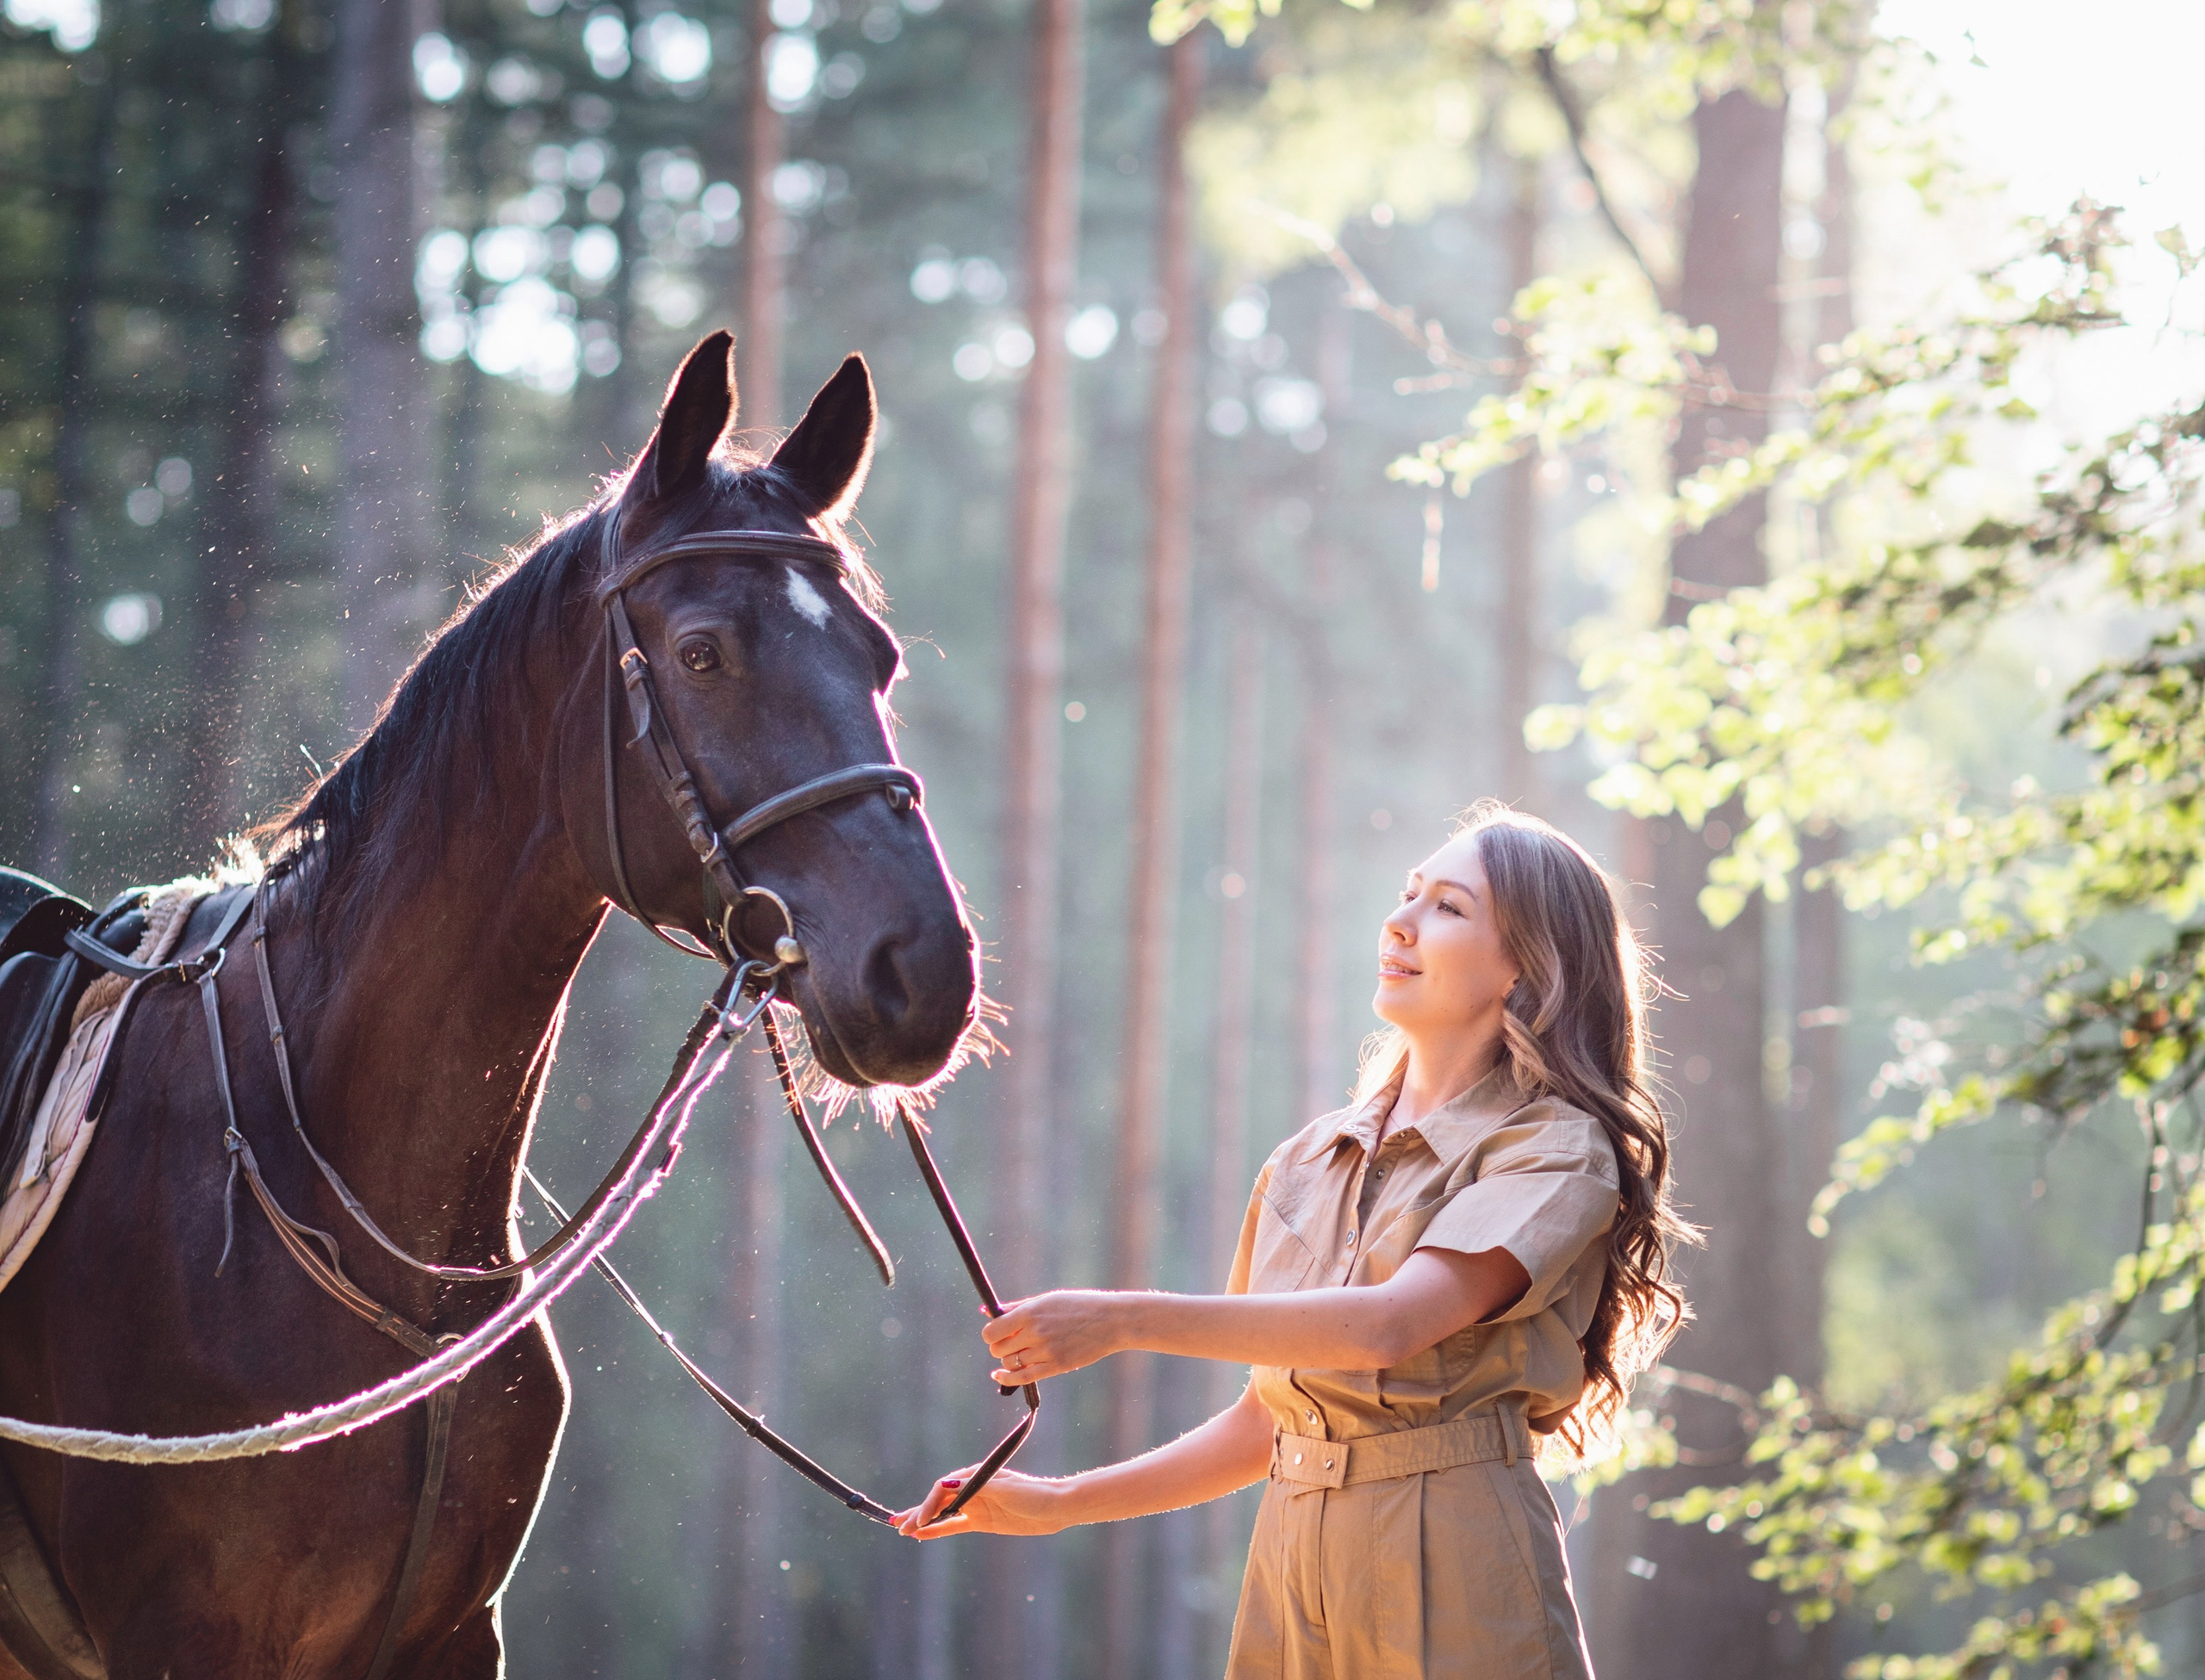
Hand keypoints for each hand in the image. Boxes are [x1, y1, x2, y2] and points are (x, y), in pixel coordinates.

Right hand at [895, 1466, 1067, 1538]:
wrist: (1056, 1508)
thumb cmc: (1032, 1494)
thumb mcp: (1004, 1489)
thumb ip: (975, 1487)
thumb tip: (945, 1483)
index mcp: (975, 1476)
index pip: (943, 1488)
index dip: (929, 1503)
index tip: (921, 1519)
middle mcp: (972, 1490)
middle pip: (938, 1500)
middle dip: (918, 1512)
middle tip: (897, 1524)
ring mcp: (976, 1506)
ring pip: (943, 1514)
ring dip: (924, 1521)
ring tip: (903, 1530)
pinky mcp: (982, 1521)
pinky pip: (955, 1526)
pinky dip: (939, 1530)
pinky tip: (924, 1536)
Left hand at [981, 1291, 1125, 1384]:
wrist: (1110, 1320)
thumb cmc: (1078, 1305)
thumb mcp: (1046, 1300)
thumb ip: (1015, 1307)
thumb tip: (985, 1311)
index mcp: (1030, 1313)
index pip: (992, 1331)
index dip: (990, 1334)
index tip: (996, 1333)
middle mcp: (1035, 1333)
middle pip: (998, 1349)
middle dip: (999, 1347)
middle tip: (1009, 1343)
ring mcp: (1046, 1351)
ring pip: (1009, 1364)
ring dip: (1007, 1360)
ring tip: (1018, 1352)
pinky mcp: (1056, 1366)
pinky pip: (1023, 1378)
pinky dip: (1006, 1378)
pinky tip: (999, 1375)